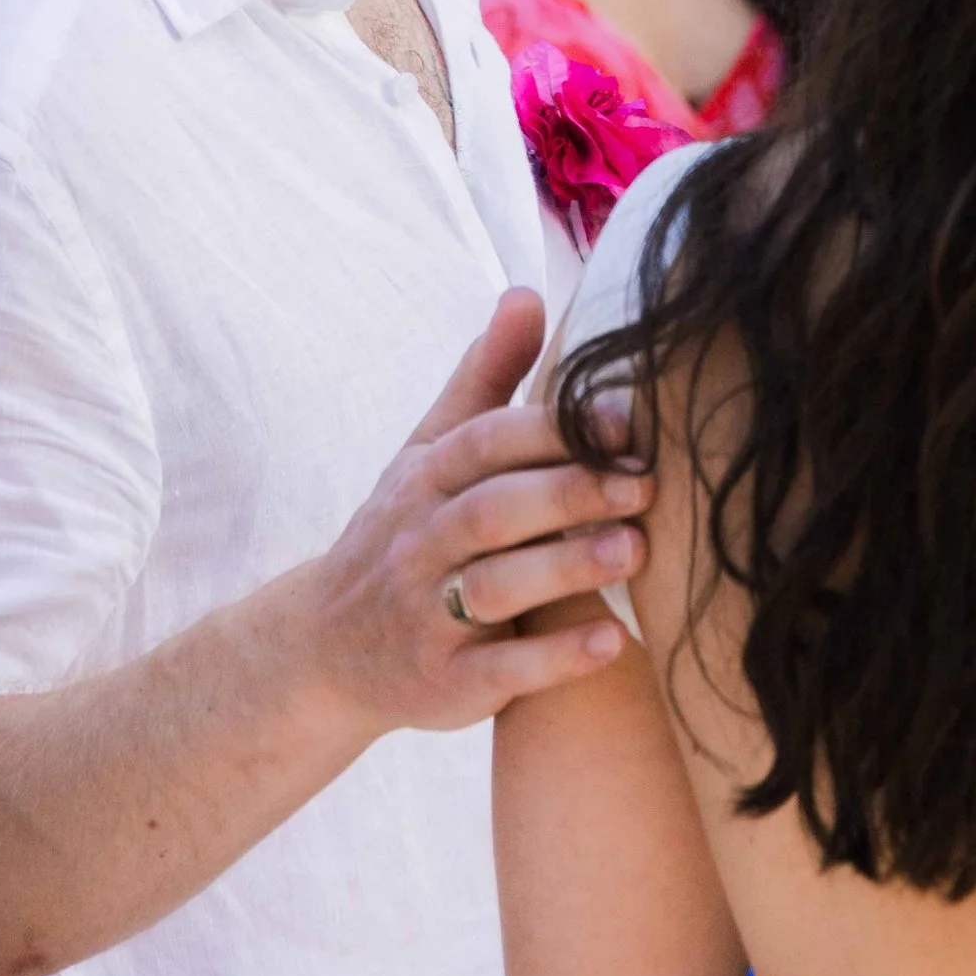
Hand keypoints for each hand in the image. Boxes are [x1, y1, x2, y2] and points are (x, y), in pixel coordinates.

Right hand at [303, 289, 651, 740]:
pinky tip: (614, 641)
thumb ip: (484, 377)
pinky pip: (498, 670)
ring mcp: (426, 616)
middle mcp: (418, 544)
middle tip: (648, 484)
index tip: (626, 418)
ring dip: (566, 570)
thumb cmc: (404, 531)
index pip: (485, 443)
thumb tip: (527, 292)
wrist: (327, 649)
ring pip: (493, 589)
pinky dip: (555, 659)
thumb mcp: (428, 452)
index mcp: (424, 479)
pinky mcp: (442, 684)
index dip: (553, 429)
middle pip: (492, 511)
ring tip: (637, 551)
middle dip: (570, 494)